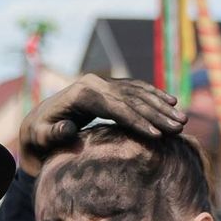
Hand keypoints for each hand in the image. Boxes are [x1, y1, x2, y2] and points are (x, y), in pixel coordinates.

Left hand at [19, 74, 185, 175]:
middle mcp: (95, 82)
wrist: (37, 122)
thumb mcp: (41, 137)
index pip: (117, 108)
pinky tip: (172, 103)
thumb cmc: (39, 135)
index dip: (138, 122)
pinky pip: (136, 89)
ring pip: (138, 93)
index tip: (158, 136)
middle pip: (132, 99)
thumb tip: (68, 129)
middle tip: (180, 128)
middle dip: (158, 114)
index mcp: (83, 93)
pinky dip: (155, 96)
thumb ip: (54, 134)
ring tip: (183, 121)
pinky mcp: (107, 86)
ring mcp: (102, 82)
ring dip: (162, 106)